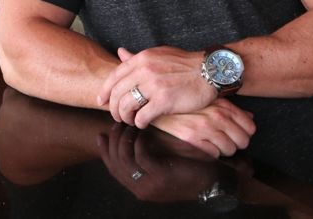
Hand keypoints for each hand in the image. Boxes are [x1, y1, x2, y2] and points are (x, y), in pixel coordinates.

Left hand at [97, 45, 216, 127]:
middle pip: (117, 94)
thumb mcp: (158, 54)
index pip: (114, 76)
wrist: (209, 70)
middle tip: (118, 116)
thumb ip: (138, 57)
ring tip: (130, 120)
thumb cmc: (185, 64)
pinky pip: (142, 116)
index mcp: (142, 59)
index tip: (102, 101)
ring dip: (125, 117)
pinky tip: (143, 123)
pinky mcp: (164, 101)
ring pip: (126, 106)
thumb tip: (120, 52)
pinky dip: (139, 123)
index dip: (105, 91)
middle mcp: (145, 70)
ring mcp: (154, 86)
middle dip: (114, 108)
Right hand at [97, 123, 224, 202]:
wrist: (212, 184)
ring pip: (126, 158)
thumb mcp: (162, 169)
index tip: (101, 135)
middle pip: (116, 163)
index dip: (105, 151)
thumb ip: (145, 162)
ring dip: (125, 138)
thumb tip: (130, 144)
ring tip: (129, 124)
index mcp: (138, 188)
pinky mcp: (161, 176)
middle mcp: (140, 189)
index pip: (113, 169)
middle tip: (116, 123)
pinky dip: (139, 141)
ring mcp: (150, 184)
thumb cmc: (189, 172)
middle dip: (113, 141)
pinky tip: (143, 131)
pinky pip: (141, 155)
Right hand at [151, 98, 255, 157]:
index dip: (246, 134)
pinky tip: (204, 145)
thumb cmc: (186, 101)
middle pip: (242, 141)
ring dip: (223, 149)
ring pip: (229, 150)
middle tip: (226, 140)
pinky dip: (211, 153)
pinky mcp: (192, 139)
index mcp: (223, 106)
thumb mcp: (211, 99)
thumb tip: (250, 118)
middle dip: (236, 143)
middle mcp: (216, 117)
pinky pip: (213, 154)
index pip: (250, 127)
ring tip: (214, 143)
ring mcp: (205, 128)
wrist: (160, 103)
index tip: (238, 134)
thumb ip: (231, 109)